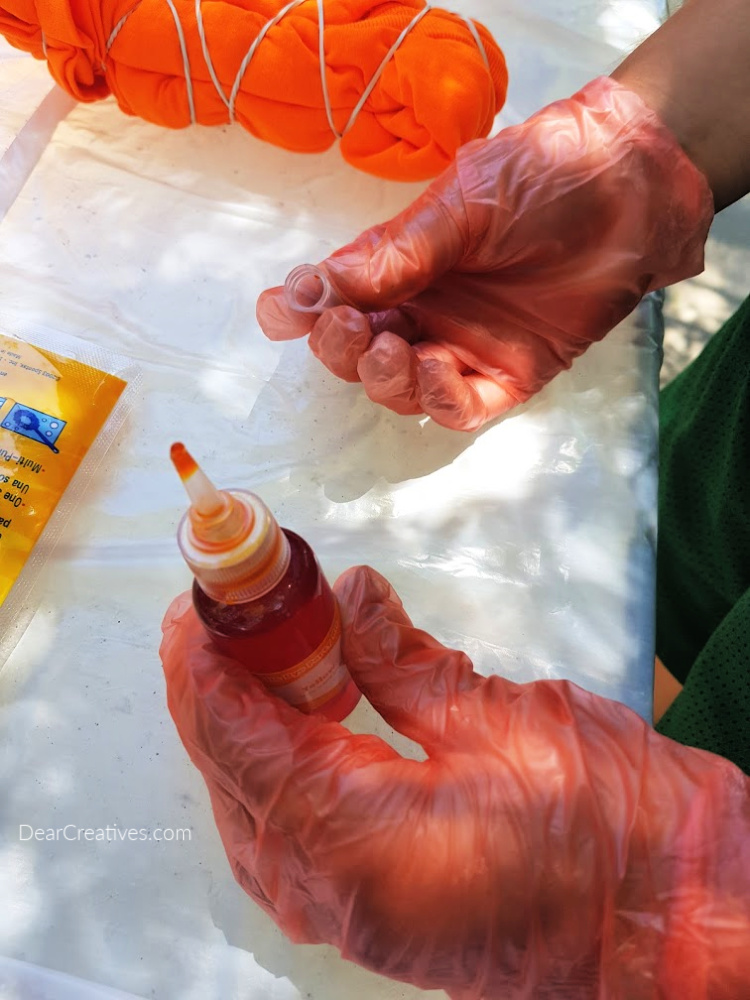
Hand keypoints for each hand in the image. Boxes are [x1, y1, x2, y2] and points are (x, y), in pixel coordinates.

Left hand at [161, 566, 749, 997]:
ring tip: (263, 647)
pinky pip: (283, 833)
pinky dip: (276, 765)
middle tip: (231, 608)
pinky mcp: (364, 912)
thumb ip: (402, 658)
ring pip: (247, 805)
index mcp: (354, 841)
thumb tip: (345, 598)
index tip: (201, 600)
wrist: (675, 926)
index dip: (207, 659)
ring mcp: (344, 914)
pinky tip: (302, 714)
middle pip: (228, 770)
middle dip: (218, 682)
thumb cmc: (614, 834)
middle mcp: (330, 893)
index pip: (236, 736)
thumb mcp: (504, 719)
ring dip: (243, 723)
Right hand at [257, 77, 711, 431]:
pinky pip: (461, 409)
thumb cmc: (543, 174)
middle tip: (348, 327)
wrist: (631, 185)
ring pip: (402, 388)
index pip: (338, 300)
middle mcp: (426, 311)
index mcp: (402, 264)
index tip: (281, 313)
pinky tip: (438, 366)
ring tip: (390, 346)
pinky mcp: (511, 377)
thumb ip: (395, 253)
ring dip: (384, 377)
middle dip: (341, 349)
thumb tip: (313, 288)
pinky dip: (440, 398)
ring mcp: (466, 347)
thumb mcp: (461, 203)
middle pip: (360, 354)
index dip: (303, 312)